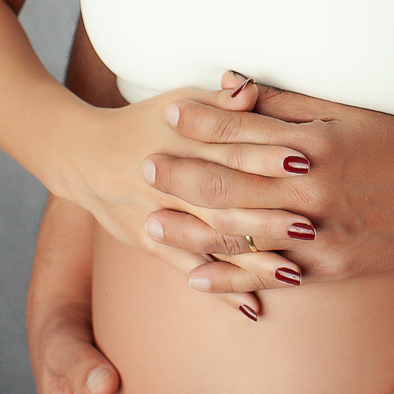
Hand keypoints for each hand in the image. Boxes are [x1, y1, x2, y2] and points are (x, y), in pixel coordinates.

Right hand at [64, 79, 314, 310]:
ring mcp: (159, 215)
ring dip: (252, 261)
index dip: (265, 154)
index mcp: (183, 140)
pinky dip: (221, 290)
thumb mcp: (179, 101)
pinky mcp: (149, 243)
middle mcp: (171, 180)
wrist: (85, 155)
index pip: (229, 146)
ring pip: (210, 242)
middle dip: (266, 216)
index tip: (303, 161)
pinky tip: (253, 307)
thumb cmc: (146, 122)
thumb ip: (220, 101)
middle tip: (309, 228)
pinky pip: (188, 269)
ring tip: (293, 274)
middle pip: (223, 200)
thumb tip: (250, 87)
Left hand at [143, 77, 393, 288]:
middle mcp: (317, 189)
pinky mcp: (332, 266)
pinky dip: (233, 279)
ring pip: (246, 236)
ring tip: (151, 223)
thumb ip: (283, 103)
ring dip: (193, 231)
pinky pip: (273, 276)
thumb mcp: (344, 111)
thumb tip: (229, 83)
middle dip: (184, 175)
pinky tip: (197, 277)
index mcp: (318, 144)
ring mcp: (324, 233)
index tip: (168, 113)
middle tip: (141, 167)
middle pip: (235, 184)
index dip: (204, 122)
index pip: (248, 132)